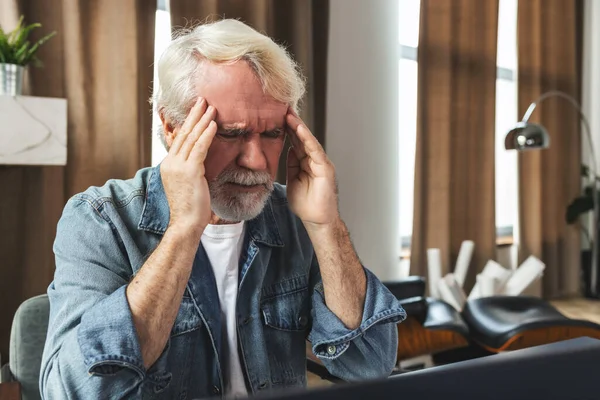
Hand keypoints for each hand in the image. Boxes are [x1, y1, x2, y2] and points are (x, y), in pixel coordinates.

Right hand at [160, 98, 216, 235]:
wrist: (186, 223)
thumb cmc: (191, 208)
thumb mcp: (189, 184)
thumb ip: (192, 169)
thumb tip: (201, 160)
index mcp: (169, 165)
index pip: (179, 139)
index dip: (189, 124)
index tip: (196, 111)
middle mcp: (171, 163)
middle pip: (183, 134)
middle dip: (194, 115)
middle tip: (202, 100)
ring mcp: (178, 167)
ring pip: (191, 138)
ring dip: (202, 120)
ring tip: (211, 107)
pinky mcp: (189, 171)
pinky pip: (199, 148)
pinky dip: (207, 134)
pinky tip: (214, 124)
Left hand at [285, 109, 338, 228]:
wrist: (317, 220)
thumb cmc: (306, 204)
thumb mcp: (292, 180)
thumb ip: (290, 166)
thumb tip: (286, 152)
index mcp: (305, 162)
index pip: (295, 141)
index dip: (286, 129)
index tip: (274, 117)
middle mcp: (314, 159)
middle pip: (302, 137)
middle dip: (291, 123)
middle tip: (281, 107)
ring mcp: (321, 163)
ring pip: (308, 140)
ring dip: (298, 126)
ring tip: (288, 114)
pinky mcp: (325, 168)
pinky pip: (315, 150)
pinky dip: (307, 139)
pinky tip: (299, 129)